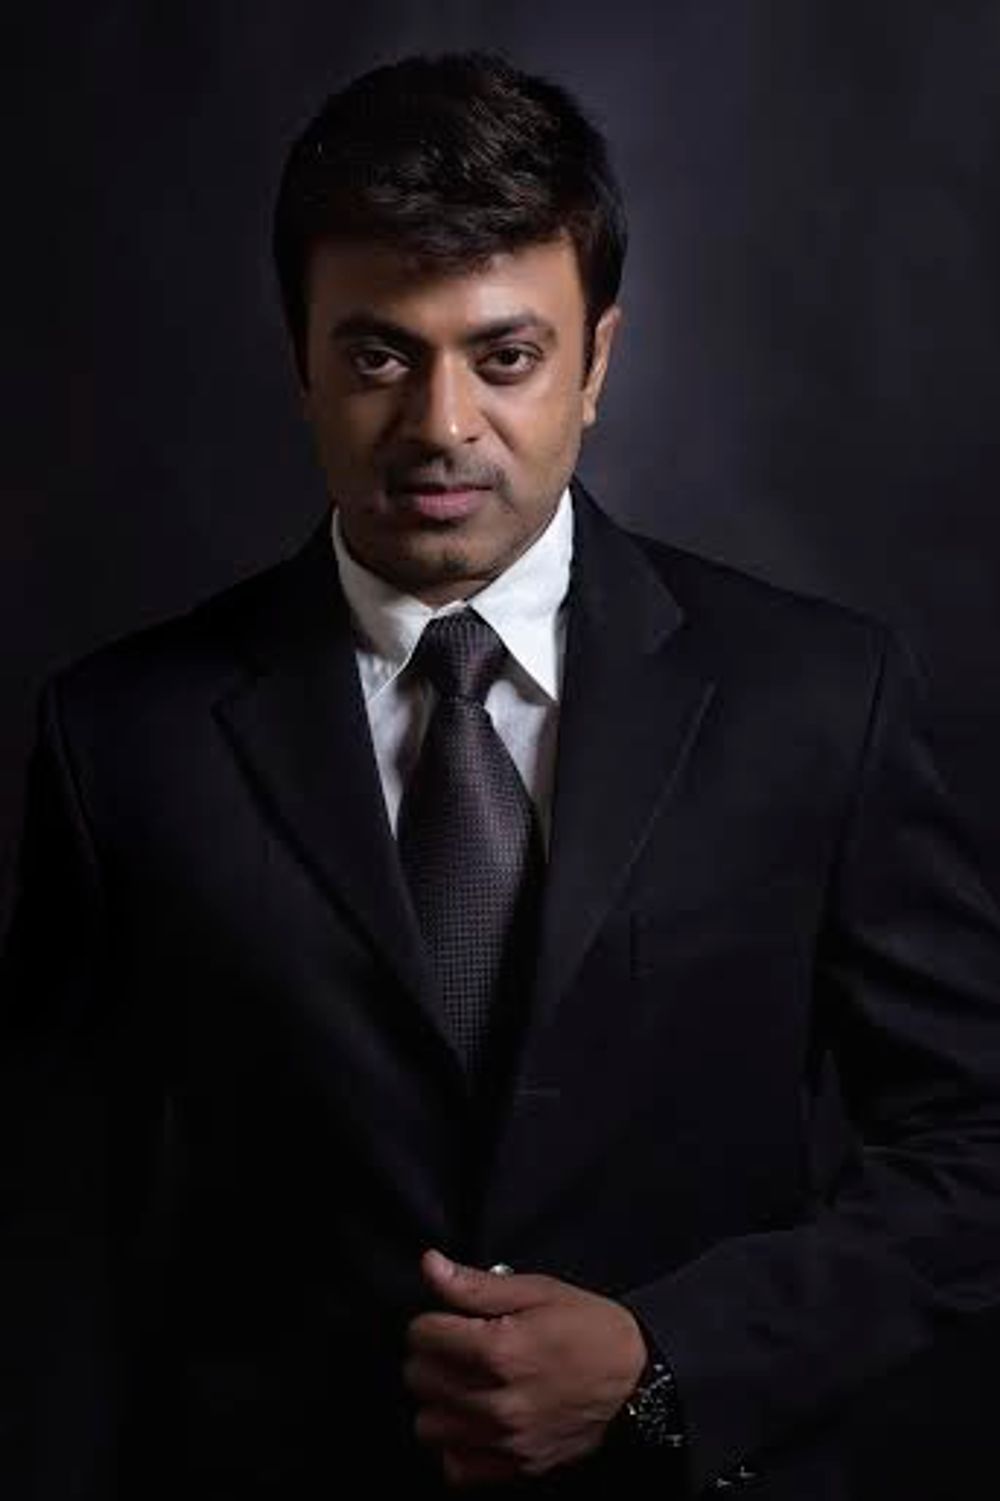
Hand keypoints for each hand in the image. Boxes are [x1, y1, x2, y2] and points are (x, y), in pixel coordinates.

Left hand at [404, 1248, 647, 1487]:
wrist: (637, 1381)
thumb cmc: (589, 1327)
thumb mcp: (537, 1291)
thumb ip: (476, 1284)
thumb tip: (429, 1265)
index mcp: (501, 1351)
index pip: (423, 1334)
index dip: (431, 1318)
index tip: (448, 1318)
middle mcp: (499, 1401)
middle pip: (419, 1378)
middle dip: (430, 1356)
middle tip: (455, 1347)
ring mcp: (507, 1440)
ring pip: (428, 1425)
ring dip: (437, 1401)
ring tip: (460, 1383)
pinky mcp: (517, 1467)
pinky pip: (455, 1467)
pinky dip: (456, 1444)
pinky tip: (471, 1419)